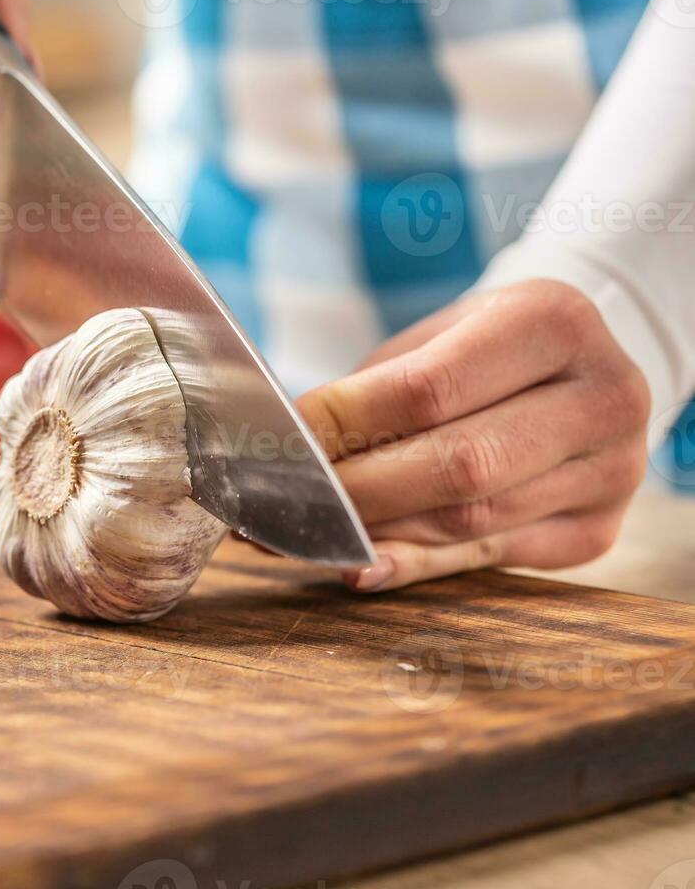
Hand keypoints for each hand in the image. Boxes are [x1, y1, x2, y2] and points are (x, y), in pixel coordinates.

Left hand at [296, 279, 650, 591]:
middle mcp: (602, 398)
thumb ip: (372, 392)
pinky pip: (485, 557)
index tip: (276, 447)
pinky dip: (412, 564)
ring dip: (374, 534)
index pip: (427, 390)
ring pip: (468, 523)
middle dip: (355, 491)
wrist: (577, 368)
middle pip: (456, 466)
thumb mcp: (435, 338)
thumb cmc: (482, 349)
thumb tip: (288, 453)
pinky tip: (360, 565)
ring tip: (304, 534)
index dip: (343, 425)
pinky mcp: (595, 531)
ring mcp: (610, 471)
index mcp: (554, 323)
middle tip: (283, 503)